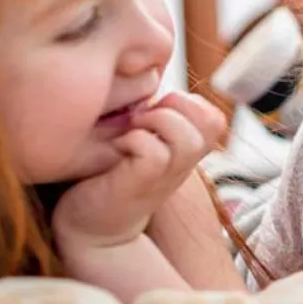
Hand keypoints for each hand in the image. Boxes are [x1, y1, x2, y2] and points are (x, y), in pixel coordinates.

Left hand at [53, 92, 226, 251]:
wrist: (88, 226)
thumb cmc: (105, 177)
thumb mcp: (137, 142)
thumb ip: (152, 117)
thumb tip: (148, 77)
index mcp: (185, 152)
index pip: (214, 117)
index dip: (187, 103)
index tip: (153, 112)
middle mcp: (183, 164)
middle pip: (211, 121)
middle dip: (175, 106)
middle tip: (141, 117)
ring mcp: (166, 176)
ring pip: (187, 135)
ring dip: (156, 121)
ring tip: (130, 131)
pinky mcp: (143, 184)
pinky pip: (154, 150)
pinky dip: (133, 140)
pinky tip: (115, 148)